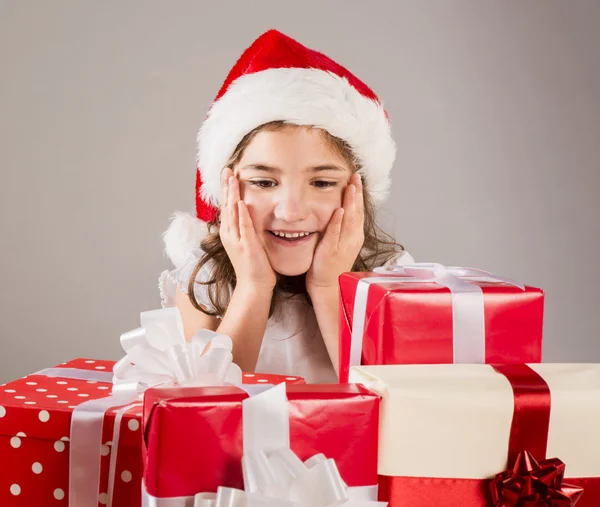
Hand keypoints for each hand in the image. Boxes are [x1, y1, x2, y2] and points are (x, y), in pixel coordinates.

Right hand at [219, 168, 276, 289]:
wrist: (254, 286)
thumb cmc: (253, 266)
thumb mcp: (246, 243)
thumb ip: (245, 228)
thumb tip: (247, 213)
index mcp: (229, 233)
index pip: (226, 207)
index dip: (226, 190)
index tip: (228, 175)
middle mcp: (229, 235)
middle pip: (226, 206)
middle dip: (226, 187)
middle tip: (227, 169)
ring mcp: (236, 240)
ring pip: (232, 213)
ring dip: (232, 194)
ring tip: (232, 179)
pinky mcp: (246, 246)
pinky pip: (243, 227)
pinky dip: (241, 214)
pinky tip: (240, 202)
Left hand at [306, 173, 364, 291]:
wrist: (328, 285)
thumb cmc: (332, 264)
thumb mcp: (342, 242)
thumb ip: (342, 226)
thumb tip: (339, 208)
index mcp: (355, 235)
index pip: (359, 210)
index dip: (359, 194)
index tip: (358, 179)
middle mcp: (352, 238)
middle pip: (356, 212)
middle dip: (357, 193)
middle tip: (356, 176)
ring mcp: (343, 245)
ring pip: (348, 220)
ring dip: (350, 203)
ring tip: (351, 187)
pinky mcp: (330, 251)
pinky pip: (335, 234)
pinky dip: (337, 221)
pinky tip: (338, 210)